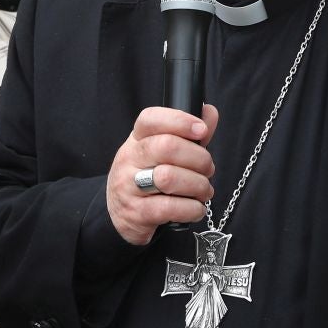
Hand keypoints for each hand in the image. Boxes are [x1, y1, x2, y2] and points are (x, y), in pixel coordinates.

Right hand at [105, 105, 219, 245]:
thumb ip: (187, 134)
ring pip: (168, 177)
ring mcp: (128, 186)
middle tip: (208, 169)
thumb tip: (209, 113)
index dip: (180, 121)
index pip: (150, 119)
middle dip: (198, 158)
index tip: (202, 130)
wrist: (118, 214)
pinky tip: (196, 208)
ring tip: (204, 191)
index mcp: (136, 139)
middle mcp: (129, 159)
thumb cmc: (146, 178)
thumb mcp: (160, 152)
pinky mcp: (136, 213)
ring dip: (198, 185)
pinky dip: (192, 208)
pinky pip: (169, 208)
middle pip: (166, 146)